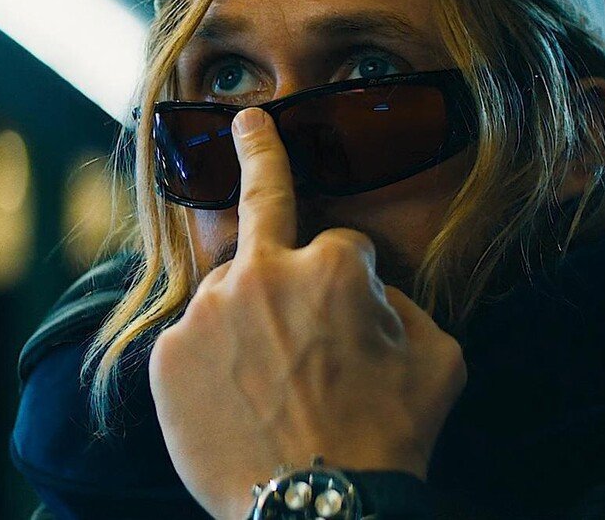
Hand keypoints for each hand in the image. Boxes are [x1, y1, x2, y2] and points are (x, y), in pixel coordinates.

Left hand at [148, 108, 467, 518]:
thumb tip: (368, 290)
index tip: (355, 301)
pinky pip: (193, 343)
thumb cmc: (388, 439)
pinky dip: (212, 363)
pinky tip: (235, 402)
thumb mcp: (438, 359)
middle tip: (247, 123)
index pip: (341, 240)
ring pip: (228, 295)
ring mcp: (205, 315)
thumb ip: (402, 304)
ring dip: (247, 318)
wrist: (320, 508)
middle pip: (260, 208)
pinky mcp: (166, 357)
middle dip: (257, 153)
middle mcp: (259, 274)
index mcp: (330, 265)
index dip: (353, 278)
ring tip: (267, 384)